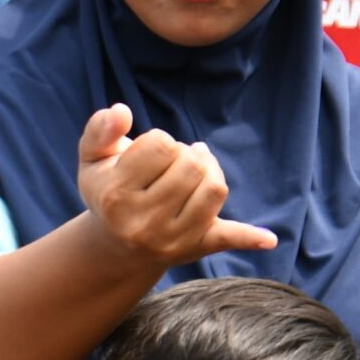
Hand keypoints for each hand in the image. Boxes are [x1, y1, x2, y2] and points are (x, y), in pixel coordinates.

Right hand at [75, 105, 277, 269]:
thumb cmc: (107, 189)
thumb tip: (122, 112)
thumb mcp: (91, 159)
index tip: (148, 153)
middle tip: (173, 162)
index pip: (160, 146)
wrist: (116, 246)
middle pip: (191, 164)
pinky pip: (228, 239)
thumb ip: (100, 130)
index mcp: (115, 195)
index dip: (159, 140)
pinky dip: (250, 238)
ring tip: (196, 169)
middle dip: (185, 153)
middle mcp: (143, 222)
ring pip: (214, 187)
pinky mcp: (196, 248)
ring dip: (210, 169)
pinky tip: (269, 239)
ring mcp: (173, 239)